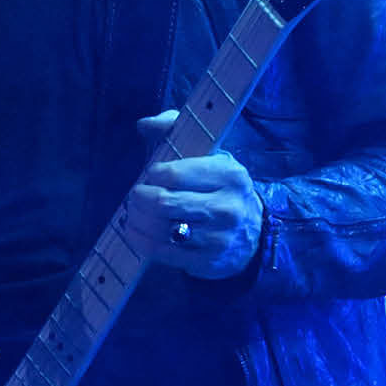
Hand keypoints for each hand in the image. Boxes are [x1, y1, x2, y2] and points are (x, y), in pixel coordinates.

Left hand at [128, 111, 262, 278]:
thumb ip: (174, 129)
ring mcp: (218, 238)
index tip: (151, 175)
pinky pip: (161, 252)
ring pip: (159, 228)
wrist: (252, 234)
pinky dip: (140, 240)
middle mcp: (227, 207)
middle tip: (136, 196)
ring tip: (133, 213)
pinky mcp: (206, 262)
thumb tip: (145, 123)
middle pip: (162, 203)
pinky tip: (136, 231)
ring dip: (136, 219)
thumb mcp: (208, 153)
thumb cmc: (219, 187)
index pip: (173, 173)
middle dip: (138, 198)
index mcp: (229, 175)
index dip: (153, 174)